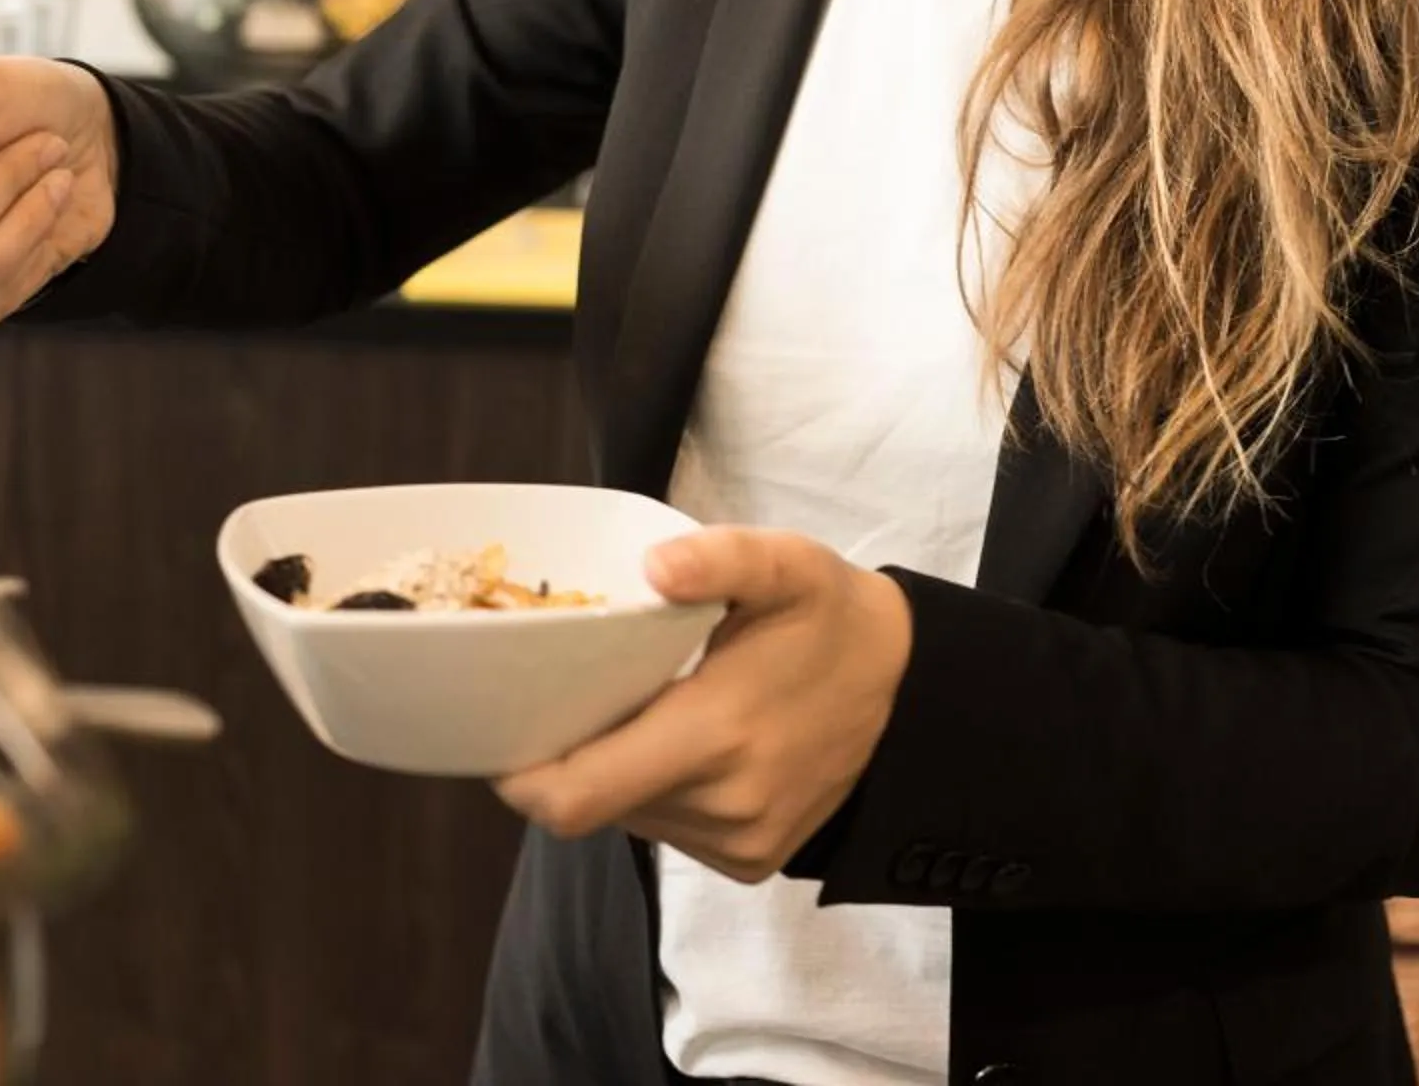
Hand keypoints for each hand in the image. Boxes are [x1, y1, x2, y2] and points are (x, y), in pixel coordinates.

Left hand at [495, 529, 911, 883]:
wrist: (913, 690)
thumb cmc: (832, 618)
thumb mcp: (787, 564)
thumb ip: (721, 557)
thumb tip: (655, 567)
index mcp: (716, 734)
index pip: (576, 796)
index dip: (521, 776)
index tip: (505, 728)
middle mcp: (724, 805)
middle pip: (594, 805)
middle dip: (569, 758)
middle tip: (574, 698)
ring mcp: (740, 842)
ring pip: (629, 819)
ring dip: (616, 774)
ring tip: (642, 711)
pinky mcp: (752, 861)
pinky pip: (670, 833)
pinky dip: (658, 794)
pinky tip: (686, 746)